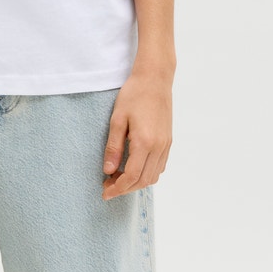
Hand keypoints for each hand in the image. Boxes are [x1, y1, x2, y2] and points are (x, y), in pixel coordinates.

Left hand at [102, 71, 171, 198]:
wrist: (155, 79)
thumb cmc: (133, 95)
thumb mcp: (117, 120)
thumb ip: (113, 147)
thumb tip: (108, 171)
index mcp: (145, 142)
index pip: (131, 176)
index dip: (117, 188)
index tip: (104, 192)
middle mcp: (158, 147)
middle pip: (143, 180)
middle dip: (125, 189)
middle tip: (107, 187)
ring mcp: (166, 145)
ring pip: (153, 176)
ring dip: (136, 183)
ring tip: (118, 179)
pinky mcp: (168, 141)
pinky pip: (159, 166)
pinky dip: (146, 174)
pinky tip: (133, 168)